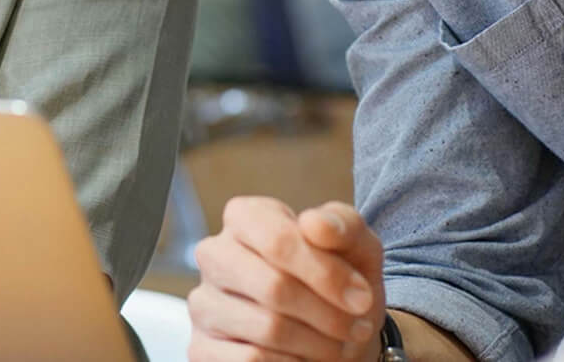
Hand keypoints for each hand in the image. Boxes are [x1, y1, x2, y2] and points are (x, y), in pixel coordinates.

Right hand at [189, 197, 383, 360]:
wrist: (332, 328)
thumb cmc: (339, 277)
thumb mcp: (355, 245)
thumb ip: (342, 224)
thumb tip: (315, 224)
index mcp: (246, 216)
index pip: (279, 241)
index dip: (326, 274)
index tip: (362, 297)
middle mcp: (215, 254)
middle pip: (273, 287)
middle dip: (327, 313)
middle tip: (359, 327)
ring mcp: (203, 302)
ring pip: (267, 328)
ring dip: (317, 343)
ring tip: (340, 344)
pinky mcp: (201, 346)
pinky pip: (249, 361)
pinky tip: (308, 358)